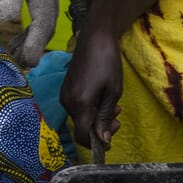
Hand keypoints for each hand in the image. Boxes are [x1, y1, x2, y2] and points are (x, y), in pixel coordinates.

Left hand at [0, 0, 60, 67]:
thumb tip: (7, 19)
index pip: (43, 26)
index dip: (34, 47)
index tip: (26, 63)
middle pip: (45, 30)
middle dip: (33, 50)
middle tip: (17, 66)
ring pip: (44, 26)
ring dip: (31, 43)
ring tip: (15, 56)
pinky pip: (41, 19)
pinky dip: (31, 33)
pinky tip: (18, 39)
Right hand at [60, 29, 122, 149]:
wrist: (94, 38)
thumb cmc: (107, 63)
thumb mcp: (113, 92)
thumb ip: (105, 118)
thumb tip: (103, 140)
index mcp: (81, 104)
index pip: (82, 137)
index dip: (96, 144)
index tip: (110, 141)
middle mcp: (68, 103)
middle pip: (82, 128)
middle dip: (101, 128)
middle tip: (118, 117)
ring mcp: (65, 96)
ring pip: (81, 118)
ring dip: (97, 117)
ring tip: (113, 105)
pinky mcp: (65, 90)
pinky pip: (77, 108)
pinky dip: (90, 109)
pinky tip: (102, 98)